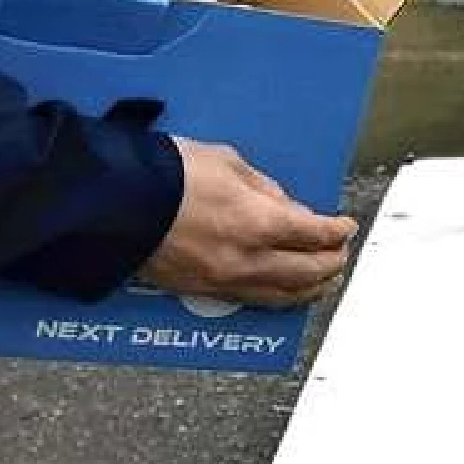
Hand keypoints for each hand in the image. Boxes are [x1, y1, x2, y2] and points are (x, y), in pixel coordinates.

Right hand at [140, 139, 357, 308]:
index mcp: (258, 222)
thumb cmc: (170, 173)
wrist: (117, 203)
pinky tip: (284, 292)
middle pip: (306, 272)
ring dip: (310, 289)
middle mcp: (247, 259)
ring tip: (323, 280)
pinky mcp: (201, 291)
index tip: (347, 226)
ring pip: (282, 296)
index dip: (337, 231)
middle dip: (331, 263)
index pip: (315, 234)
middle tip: (341, 253)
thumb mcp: (228, 162)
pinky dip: (277, 297)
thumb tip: (289, 208)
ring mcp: (223, 281)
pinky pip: (251, 301)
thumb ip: (266, 189)